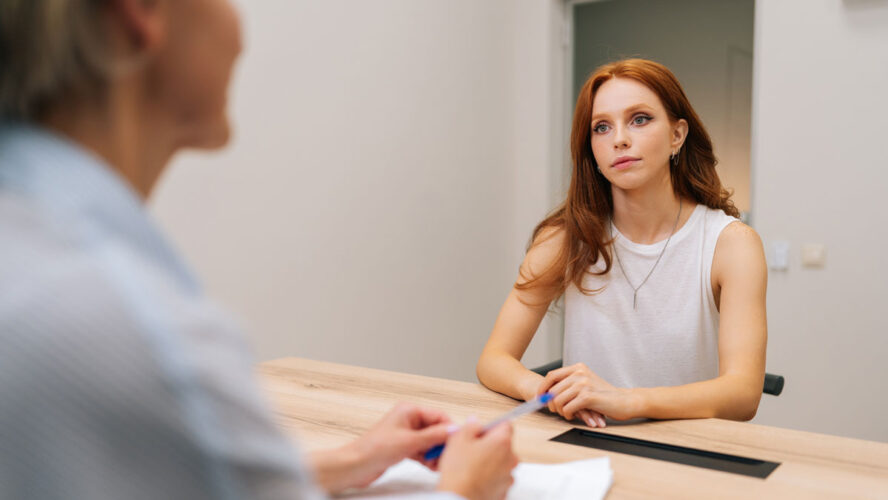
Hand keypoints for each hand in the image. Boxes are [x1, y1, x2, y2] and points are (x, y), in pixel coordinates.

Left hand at [314, 403, 451, 491]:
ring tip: (438, 463)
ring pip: (430, 442)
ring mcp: (406, 434)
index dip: (450, 429)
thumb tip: (454, 430)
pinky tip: (431, 466)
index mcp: (409, 410)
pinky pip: (422, 450)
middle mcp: (408, 420)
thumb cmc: (374, 449)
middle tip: (447, 456)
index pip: (439, 416)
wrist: (356, 466)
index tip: (458, 442)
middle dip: (442, 443)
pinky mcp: (403, 447)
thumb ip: (434, 436)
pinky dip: (428, 458)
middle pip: (436, 429)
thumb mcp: (409, 442)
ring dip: (435, 452)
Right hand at [436, 420, 517, 499]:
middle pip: (503, 444)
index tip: (481, 430)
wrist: (460, 499)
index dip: (491, 426)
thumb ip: (470, 426)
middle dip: (489, 445)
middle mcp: (510, 459)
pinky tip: (474, 478)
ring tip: (470, 466)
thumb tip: (475, 422)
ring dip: (489, 462)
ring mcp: (508, 476)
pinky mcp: (503, 490)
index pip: (505, 424)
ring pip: (500, 462)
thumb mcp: (459, 439)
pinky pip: (498, 478)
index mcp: (502, 442)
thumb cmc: (460, 473)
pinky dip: (489, 477)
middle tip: (471, 449)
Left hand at [538, 363, 641, 423]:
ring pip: (558, 400)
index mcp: (578, 368)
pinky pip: (568, 408)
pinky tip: (573, 416)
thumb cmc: (605, 395)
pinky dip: (568, 414)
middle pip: (553, 389)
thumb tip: (548, 392)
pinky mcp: (588, 397)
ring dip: (560, 410)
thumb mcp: (587, 383)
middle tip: (555, 411)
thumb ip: (570, 384)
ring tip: (567, 414)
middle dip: (550, 403)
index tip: (539, 398)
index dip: (542, 388)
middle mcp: (579, 373)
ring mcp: (584, 384)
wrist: (625, 401)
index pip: (551, 376)